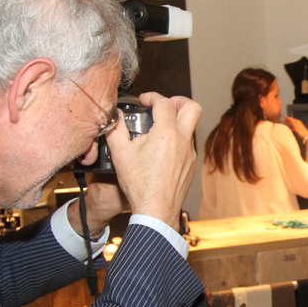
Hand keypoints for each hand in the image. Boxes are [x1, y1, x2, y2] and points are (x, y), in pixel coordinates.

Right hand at [104, 92, 200, 229]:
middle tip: (165, 105)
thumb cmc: (139, 184)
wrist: (155, 210)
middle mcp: (183, 140)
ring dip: (176, 123)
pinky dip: (176, 141)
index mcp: (166, 133)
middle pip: (192, 107)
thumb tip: (115, 117)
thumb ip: (116, 130)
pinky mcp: (191, 165)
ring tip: (158, 130)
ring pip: (190, 128)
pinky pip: (187, 146)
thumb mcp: (120, 153)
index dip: (152, 96)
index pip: (164, 102)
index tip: (144, 100)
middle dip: (178, 101)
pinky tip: (161, 150)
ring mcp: (190, 154)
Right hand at [282, 115, 307, 139]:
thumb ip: (292, 122)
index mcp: (297, 121)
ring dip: (288, 124)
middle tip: (282, 121)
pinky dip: (291, 127)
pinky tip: (290, 129)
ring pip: (292, 124)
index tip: (284, 117)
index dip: (287, 118)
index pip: (291, 119)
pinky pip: (294, 128)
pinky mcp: (299, 130)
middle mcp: (298, 123)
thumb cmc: (301, 131)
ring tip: (285, 124)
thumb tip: (290, 118)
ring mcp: (298, 126)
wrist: (306, 136)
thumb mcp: (296, 126)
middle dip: (287, 121)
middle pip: (291, 121)